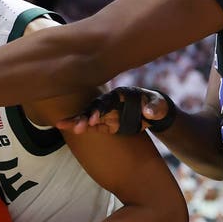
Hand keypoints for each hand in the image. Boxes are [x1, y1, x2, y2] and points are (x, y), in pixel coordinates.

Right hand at [55, 86, 169, 135]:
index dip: (100, 109)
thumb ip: (154, 107)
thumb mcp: (159, 105)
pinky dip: (79, 126)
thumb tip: (148, 112)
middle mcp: (109, 102)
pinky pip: (90, 125)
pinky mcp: (106, 123)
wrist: (154, 112)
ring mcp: (106, 113)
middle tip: (79, 127)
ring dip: (78, 121)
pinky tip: (65, 126)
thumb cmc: (156, 104)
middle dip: (85, 116)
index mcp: (120, 94)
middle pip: (94, 108)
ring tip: (64, 125)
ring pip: (88, 116)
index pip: (107, 102)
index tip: (96, 119)